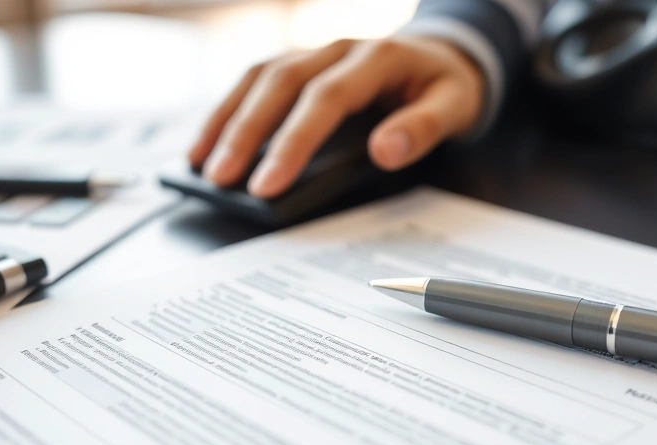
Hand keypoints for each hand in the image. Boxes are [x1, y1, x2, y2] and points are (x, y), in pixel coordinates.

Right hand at [188, 36, 485, 197]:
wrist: (448, 54)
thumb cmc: (448, 86)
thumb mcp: (456, 106)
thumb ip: (424, 128)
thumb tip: (385, 151)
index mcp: (378, 56)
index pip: (326, 98)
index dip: (294, 141)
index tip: (269, 184)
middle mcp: (339, 47)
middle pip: (280, 83)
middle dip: (246, 133)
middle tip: (221, 178)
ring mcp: (316, 52)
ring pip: (259, 76)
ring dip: (227, 119)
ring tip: (201, 164)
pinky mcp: (302, 63)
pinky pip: (257, 79)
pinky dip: (230, 109)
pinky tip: (210, 141)